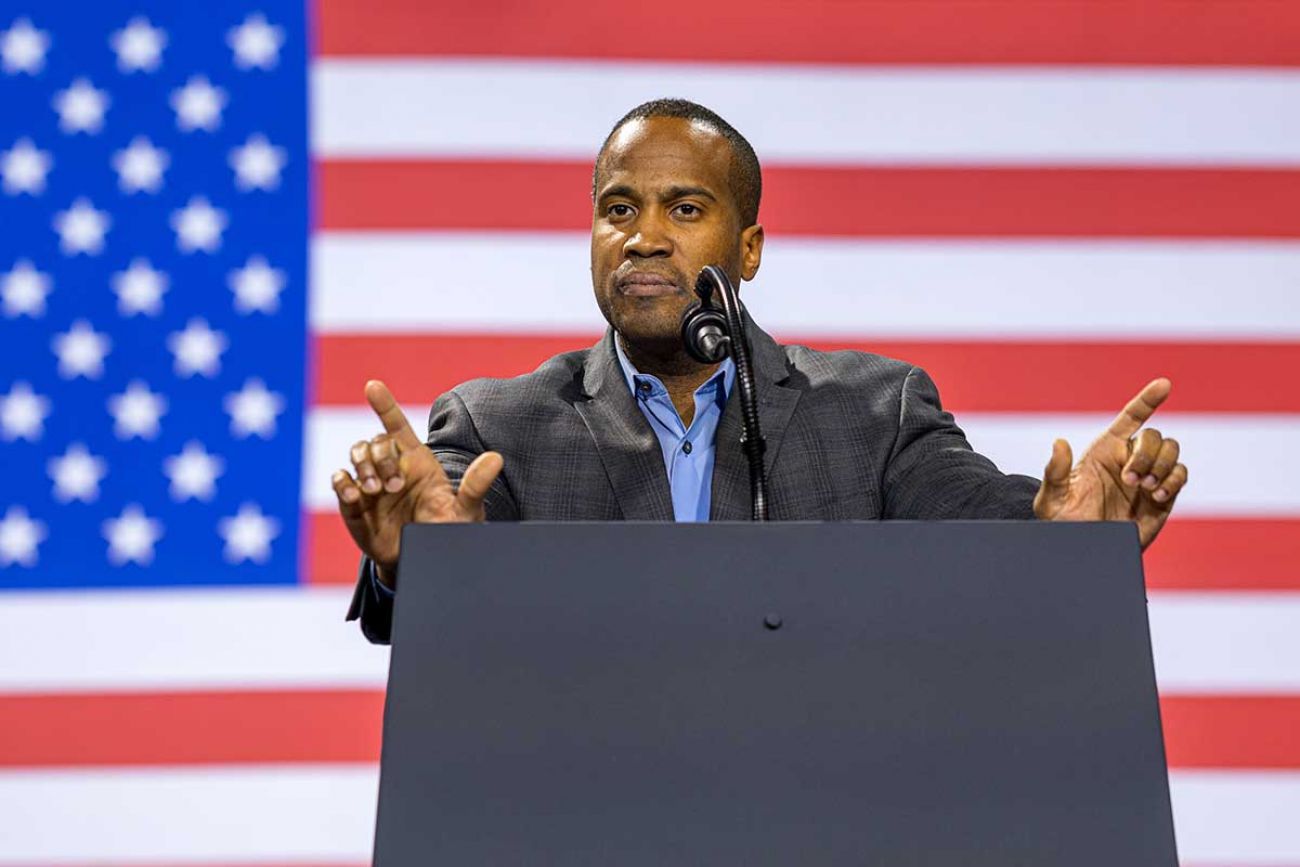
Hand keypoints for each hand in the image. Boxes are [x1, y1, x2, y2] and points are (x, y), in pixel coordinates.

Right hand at [331, 380, 503, 587]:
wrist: (423, 564)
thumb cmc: (447, 532)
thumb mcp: (465, 512)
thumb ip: (475, 486)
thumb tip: (496, 459)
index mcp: (418, 462)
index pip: (398, 426)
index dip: (385, 405)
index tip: (373, 386)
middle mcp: (393, 467)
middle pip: (376, 441)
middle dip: (382, 457)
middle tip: (394, 486)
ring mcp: (371, 484)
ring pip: (356, 454)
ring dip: (363, 466)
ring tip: (376, 489)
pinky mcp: (354, 504)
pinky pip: (339, 481)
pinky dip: (343, 482)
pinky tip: (355, 494)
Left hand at [1033, 378, 1187, 548]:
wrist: (1085, 551)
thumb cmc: (1063, 523)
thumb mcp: (1051, 499)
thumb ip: (1055, 471)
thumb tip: (1059, 442)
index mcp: (1105, 451)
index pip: (1131, 418)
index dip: (1148, 399)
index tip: (1164, 384)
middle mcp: (1129, 459)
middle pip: (1155, 436)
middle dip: (1148, 453)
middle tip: (1131, 479)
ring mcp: (1149, 477)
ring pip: (1173, 451)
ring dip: (1163, 465)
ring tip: (1145, 488)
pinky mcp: (1163, 497)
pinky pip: (1181, 475)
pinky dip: (1174, 480)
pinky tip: (1158, 495)